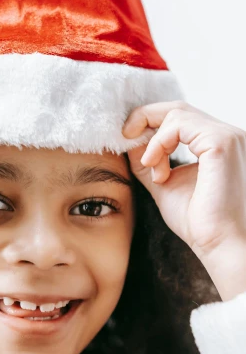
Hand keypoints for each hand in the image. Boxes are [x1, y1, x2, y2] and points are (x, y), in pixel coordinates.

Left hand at [122, 100, 245, 298]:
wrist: (219, 245)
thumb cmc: (198, 222)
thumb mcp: (165, 183)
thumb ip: (149, 160)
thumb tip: (128, 142)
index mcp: (217, 144)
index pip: (181, 117)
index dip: (150, 121)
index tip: (128, 138)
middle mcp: (227, 136)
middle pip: (178, 108)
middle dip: (145, 118)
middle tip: (125, 136)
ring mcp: (228, 137)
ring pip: (177, 113)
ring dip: (153, 140)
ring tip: (152, 169)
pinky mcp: (222, 143)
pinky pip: (179, 124)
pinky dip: (159, 142)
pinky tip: (155, 166)